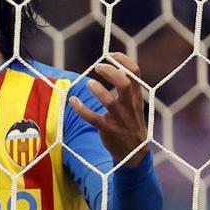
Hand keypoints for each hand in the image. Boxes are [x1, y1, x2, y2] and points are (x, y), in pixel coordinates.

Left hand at [70, 52, 149, 168]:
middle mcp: (129, 106)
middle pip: (124, 84)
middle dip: (110, 72)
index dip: (124, 61)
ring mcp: (119, 119)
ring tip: (89, 83)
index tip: (112, 55)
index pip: (136, 73)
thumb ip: (128, 89)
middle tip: (98, 67)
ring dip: (98, 90)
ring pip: (110, 101)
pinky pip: (93, 118)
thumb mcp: (135, 105)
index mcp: (137, 97)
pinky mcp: (108, 130)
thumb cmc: (131, 124)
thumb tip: (114, 69)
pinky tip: (73, 101)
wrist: (135, 153)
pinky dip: (81, 108)